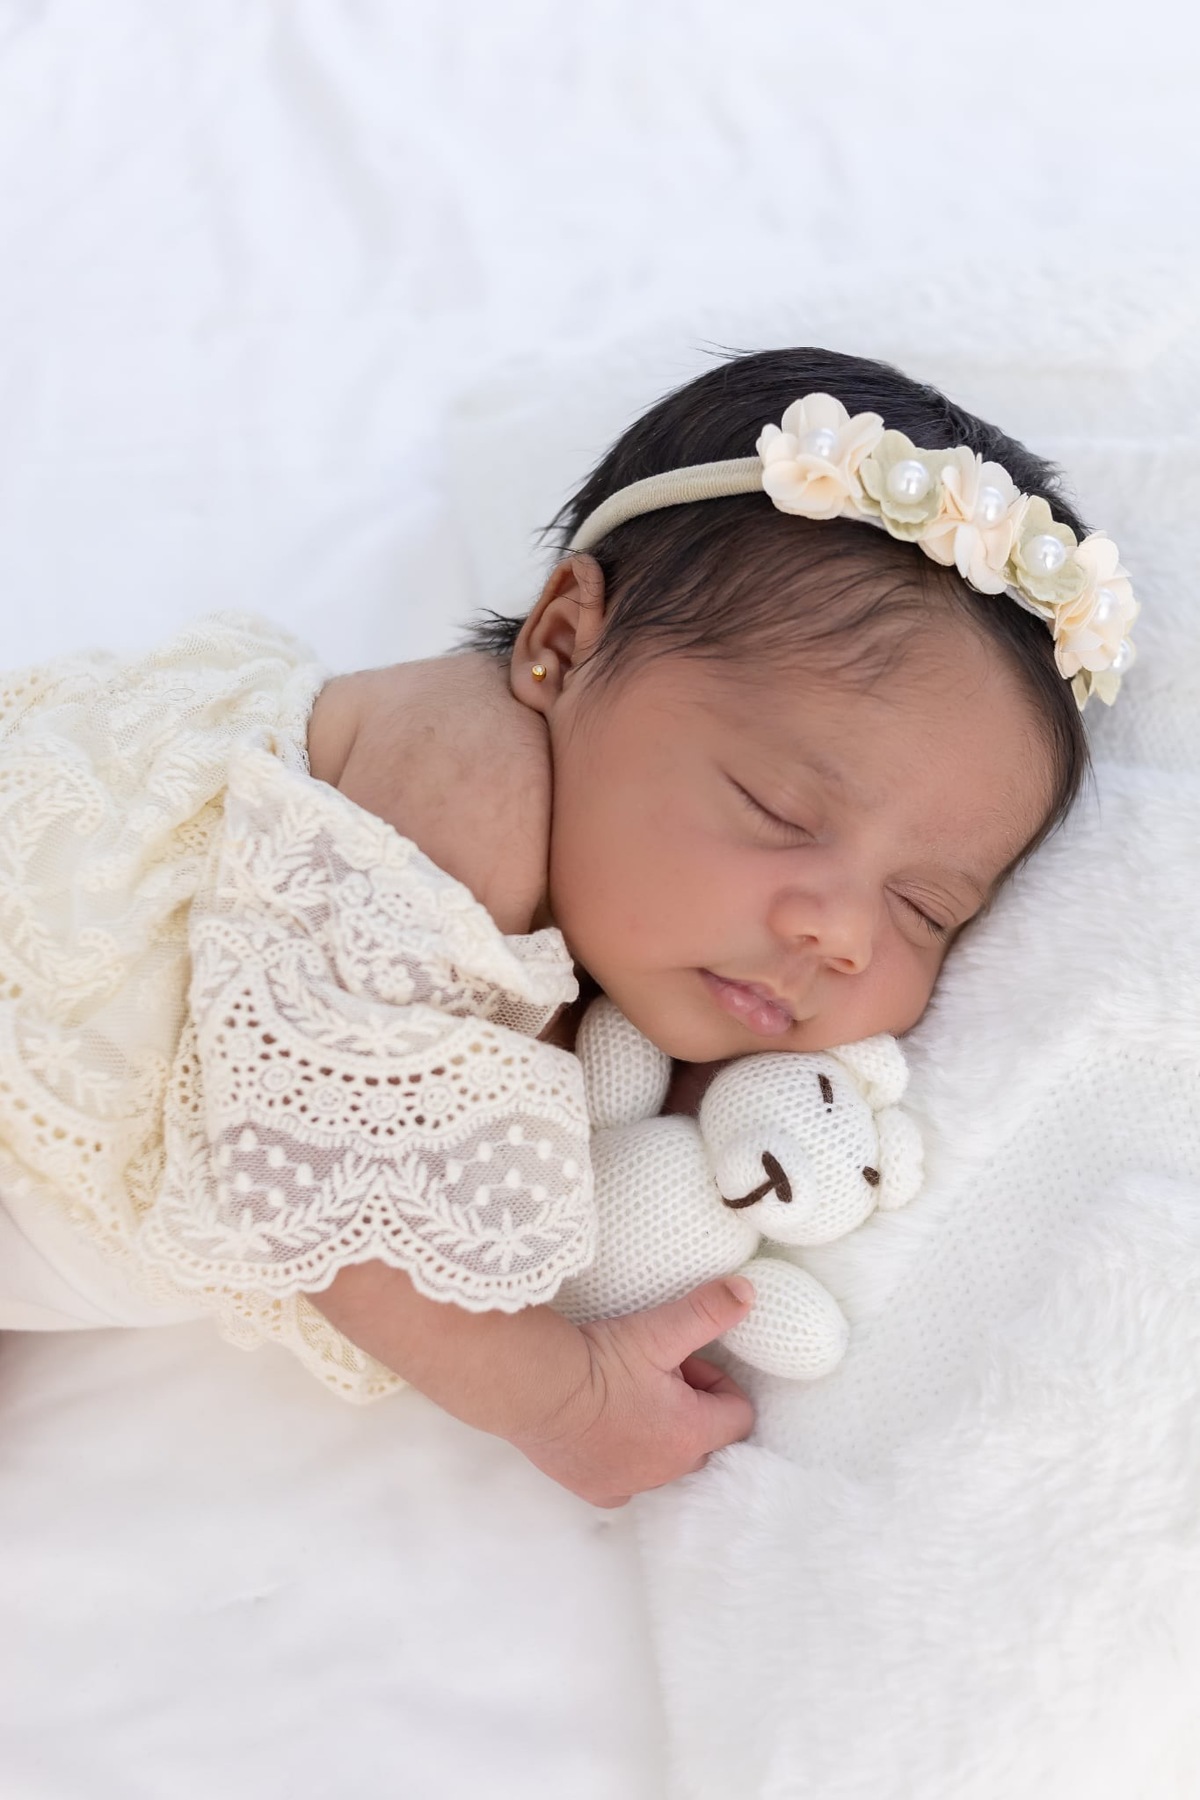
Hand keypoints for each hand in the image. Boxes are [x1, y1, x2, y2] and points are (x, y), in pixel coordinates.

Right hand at [510, 1276, 755, 1507]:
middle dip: (690, 1407)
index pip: (738, 1416)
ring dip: (659, 1431)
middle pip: (704, 1441)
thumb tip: (749, 1293)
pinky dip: (624, 1458)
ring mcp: (629, 1486)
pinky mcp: (595, 1490)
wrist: (532, 1387)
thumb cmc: (599, 1361)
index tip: (686, 1361)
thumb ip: (709, 1311)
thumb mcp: (659, 1330)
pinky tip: (603, 1428)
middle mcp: (666, 1472)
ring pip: (665, 1461)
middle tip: (654, 1372)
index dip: (718, 1383)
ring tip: (626, 1394)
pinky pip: (626, 1481)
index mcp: (691, 1435)